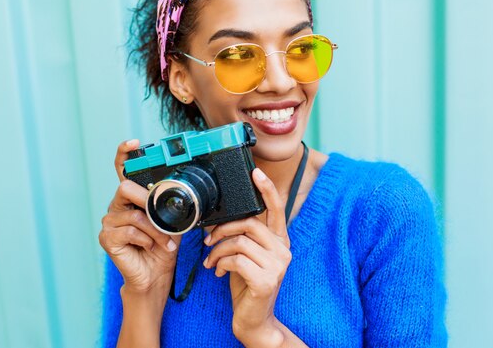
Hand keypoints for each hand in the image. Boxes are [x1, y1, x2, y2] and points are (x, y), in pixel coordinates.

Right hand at [99, 139, 180, 294]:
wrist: (156, 274)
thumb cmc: (162, 247)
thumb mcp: (173, 221)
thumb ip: (172, 205)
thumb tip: (185, 190)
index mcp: (132, 198)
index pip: (123, 170)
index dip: (124, 153)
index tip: (134, 143)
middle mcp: (117, 206)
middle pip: (125, 188)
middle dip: (148, 201)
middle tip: (163, 217)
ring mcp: (109, 222)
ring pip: (133, 214)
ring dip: (156, 230)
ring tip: (164, 241)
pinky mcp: (107, 238)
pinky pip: (129, 230)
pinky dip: (147, 239)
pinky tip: (150, 246)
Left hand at [203, 168, 290, 346]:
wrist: (254, 321)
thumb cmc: (247, 286)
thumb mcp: (245, 257)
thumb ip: (241, 238)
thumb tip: (218, 222)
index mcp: (280, 241)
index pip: (277, 209)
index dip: (267, 189)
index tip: (256, 172)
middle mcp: (283, 250)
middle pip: (250, 223)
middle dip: (223, 229)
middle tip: (209, 240)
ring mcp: (278, 266)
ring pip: (240, 241)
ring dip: (218, 250)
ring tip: (212, 261)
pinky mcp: (266, 280)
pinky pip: (236, 259)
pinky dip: (221, 263)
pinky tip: (219, 273)